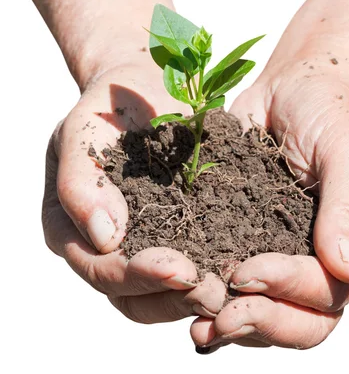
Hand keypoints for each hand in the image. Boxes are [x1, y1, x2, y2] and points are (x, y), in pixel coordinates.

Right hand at [42, 64, 225, 323]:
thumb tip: (105, 240)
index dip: (138, 276)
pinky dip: (215, 270)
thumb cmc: (105, 107)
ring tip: (233, 285)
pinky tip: (244, 265)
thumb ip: (80, 184)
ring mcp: (141, 243)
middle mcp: (103, 247)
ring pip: (163, 293)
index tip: (180, 270)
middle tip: (215, 290)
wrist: (139, 87)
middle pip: (133, 296)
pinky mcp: (177, 233)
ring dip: (196, 296)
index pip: (100, 270)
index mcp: (70, 229)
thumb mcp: (81, 132)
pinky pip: (193, 263)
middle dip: (174, 297)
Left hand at [190, 56, 348, 349]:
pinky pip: (244, 285)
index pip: (335, 289)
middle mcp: (335, 261)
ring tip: (198, 323)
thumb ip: (348, 206)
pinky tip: (188, 301)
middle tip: (218, 316)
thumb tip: (346, 269)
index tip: (247, 271)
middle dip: (262, 321)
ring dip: (237, 323)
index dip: (292, 289)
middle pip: (307, 320)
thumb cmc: (332, 108)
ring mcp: (295, 256)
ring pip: (274, 314)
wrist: (298, 84)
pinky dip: (218, 299)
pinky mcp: (258, 242)